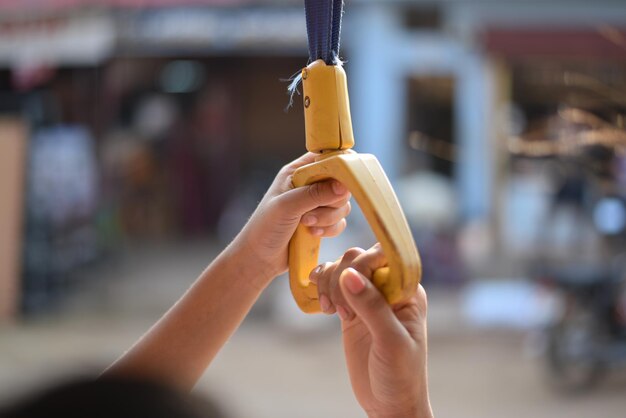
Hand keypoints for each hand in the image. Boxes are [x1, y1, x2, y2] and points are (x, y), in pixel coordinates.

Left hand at [235, 152, 350, 283]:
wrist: (259, 258)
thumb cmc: (265, 227)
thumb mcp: (287, 206)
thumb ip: (315, 194)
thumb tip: (343, 186)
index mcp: (297, 172)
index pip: (326, 158)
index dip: (339, 167)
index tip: (341, 183)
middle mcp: (309, 185)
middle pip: (340, 184)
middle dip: (331, 201)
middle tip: (310, 212)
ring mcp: (316, 204)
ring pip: (342, 205)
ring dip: (328, 218)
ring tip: (306, 225)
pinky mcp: (321, 222)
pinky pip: (340, 222)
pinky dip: (330, 229)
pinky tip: (312, 234)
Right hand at [310, 244, 432, 417]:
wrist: (389, 404)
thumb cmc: (401, 375)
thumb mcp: (391, 342)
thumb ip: (372, 307)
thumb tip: (350, 275)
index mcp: (407, 291)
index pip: (384, 255)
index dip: (363, 263)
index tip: (351, 285)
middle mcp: (388, 289)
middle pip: (357, 258)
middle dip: (342, 276)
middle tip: (342, 311)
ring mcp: (367, 298)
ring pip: (342, 268)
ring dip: (329, 282)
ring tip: (332, 310)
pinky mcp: (350, 309)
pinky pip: (332, 284)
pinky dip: (321, 286)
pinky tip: (323, 306)